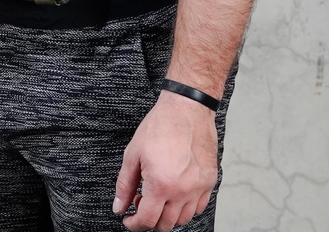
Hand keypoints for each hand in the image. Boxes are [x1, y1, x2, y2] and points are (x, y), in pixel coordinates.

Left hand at [113, 90, 218, 230]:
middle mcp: (182, 190)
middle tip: (142, 201)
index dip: (134, 224)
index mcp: (161, 184)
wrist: (187, 108)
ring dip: (168, 215)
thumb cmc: (161, 125)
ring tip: (159, 195)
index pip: (147, 220)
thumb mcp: (133, 153)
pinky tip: (176, 193)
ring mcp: (199, 187)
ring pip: (183, 219)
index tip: (129, 219)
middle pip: (165, 224)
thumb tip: (119, 207)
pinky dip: (186, 207)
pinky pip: (199, 207)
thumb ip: (124, 184)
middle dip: (150, 219)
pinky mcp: (210, 180)